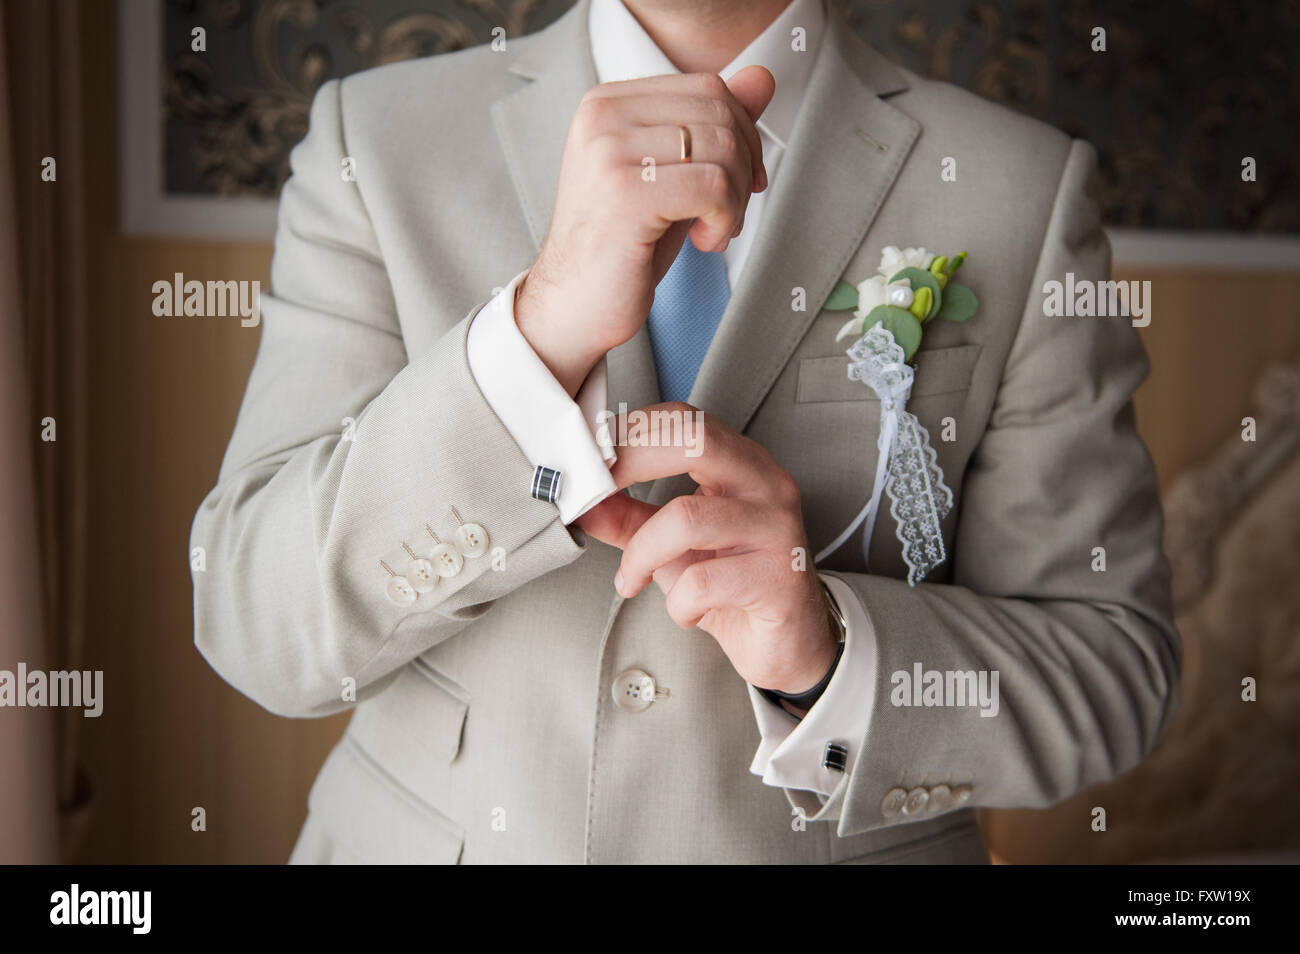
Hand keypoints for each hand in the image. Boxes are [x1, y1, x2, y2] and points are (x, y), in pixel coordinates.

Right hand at [515, 68, 775, 395]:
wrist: (573, 304)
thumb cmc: (623, 245)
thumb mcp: (674, 175)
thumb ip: (713, 124)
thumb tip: (763, 77)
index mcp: (607, 102)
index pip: (708, 87)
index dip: (743, 134)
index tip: (738, 183)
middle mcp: (602, 116)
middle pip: (719, 114)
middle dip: (742, 169)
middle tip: (725, 214)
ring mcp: (610, 152)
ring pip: (722, 150)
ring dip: (734, 200)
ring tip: (711, 231)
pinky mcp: (626, 193)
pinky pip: (713, 187)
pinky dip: (724, 219)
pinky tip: (703, 241)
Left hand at [576, 404, 838, 694]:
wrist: (791, 642)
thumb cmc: (734, 586)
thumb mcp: (672, 547)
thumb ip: (627, 519)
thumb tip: (579, 501)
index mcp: (740, 464)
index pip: (682, 420)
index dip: (627, 433)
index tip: (585, 459)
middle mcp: (766, 484)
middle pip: (694, 441)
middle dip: (629, 462)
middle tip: (592, 496)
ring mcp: (777, 528)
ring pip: (688, 517)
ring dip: (641, 553)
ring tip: (631, 579)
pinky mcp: (781, 577)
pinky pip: (703, 582)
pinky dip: (678, 603)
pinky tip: (687, 611)